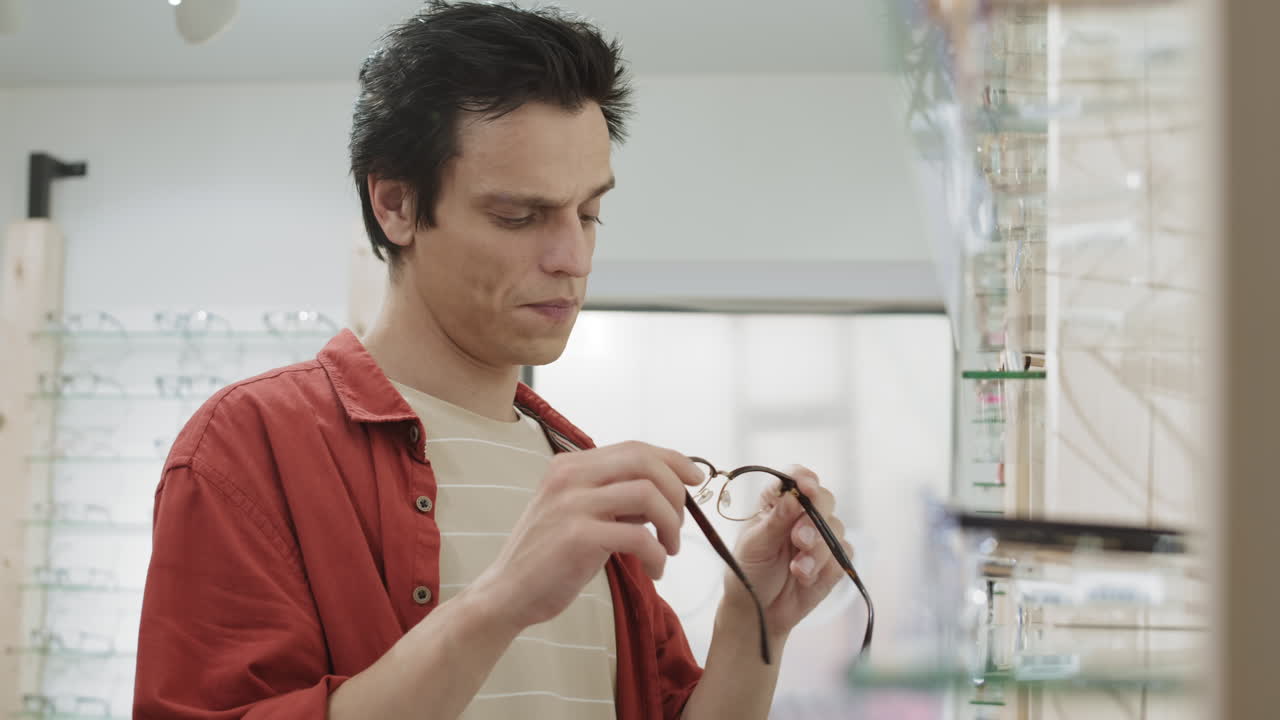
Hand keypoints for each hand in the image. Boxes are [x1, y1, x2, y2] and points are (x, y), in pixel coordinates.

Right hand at [469, 441, 703, 632]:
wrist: (507, 593)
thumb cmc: (550, 556)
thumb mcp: (578, 512)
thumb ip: (613, 495)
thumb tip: (665, 488)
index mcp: (570, 465)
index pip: (634, 448)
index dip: (673, 460)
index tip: (695, 480)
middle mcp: (569, 476)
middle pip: (644, 462)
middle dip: (676, 491)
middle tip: (679, 524)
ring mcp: (571, 504)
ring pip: (648, 495)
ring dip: (671, 525)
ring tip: (668, 550)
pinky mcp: (577, 537)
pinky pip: (639, 536)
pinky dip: (658, 555)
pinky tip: (654, 570)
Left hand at [720, 466, 851, 638]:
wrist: (758, 612)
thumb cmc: (748, 571)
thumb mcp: (755, 545)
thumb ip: (775, 521)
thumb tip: (794, 496)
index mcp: (777, 503)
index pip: (795, 478)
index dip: (803, 479)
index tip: (806, 489)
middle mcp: (802, 515)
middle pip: (824, 499)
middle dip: (814, 519)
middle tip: (799, 540)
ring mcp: (820, 537)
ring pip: (836, 529)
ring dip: (818, 550)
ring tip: (797, 570)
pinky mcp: (833, 561)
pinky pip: (844, 554)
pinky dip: (826, 567)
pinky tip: (806, 579)